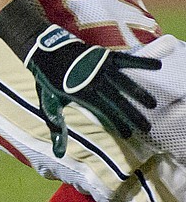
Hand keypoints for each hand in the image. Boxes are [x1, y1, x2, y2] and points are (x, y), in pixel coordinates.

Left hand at [24, 25, 160, 156]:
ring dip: (139, 93)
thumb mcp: (49, 104)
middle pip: (118, 100)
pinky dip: (141, 62)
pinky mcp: (104, 55)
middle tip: (147, 127)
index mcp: (81, 94)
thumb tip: (58, 152)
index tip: (128, 135)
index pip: (105, 113)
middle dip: (133, 115)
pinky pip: (126, 59)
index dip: (117, 124)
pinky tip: (157, 65)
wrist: (44, 49)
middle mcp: (93, 80)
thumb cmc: (47, 79)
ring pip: (124, 82)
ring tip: (152, 104)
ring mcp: (100, 67)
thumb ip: (57, 127)